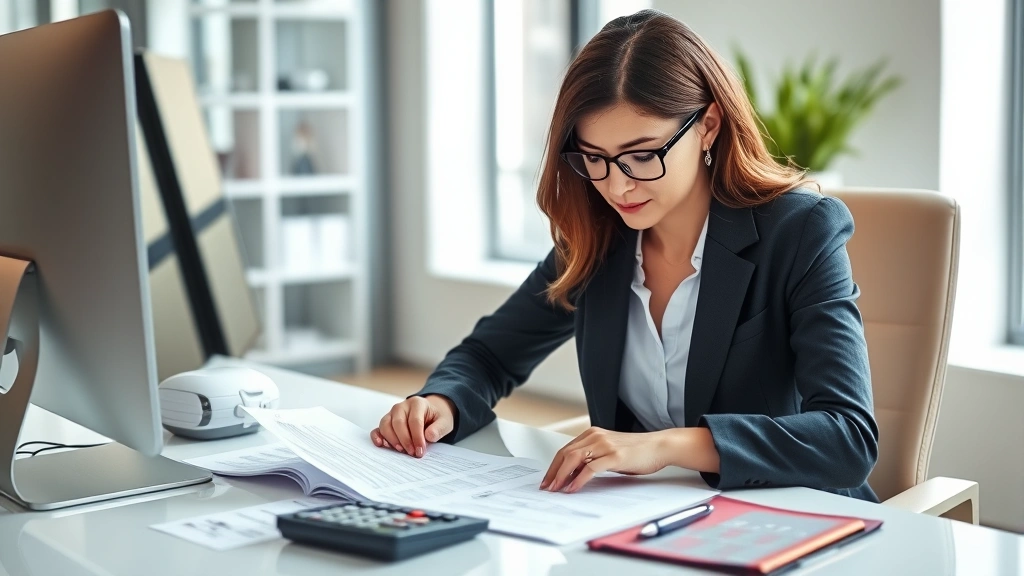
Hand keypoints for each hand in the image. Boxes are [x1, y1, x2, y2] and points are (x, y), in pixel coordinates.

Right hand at [370, 394, 455, 457]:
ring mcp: (392, 413)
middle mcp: (402, 406)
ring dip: (392, 440)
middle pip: (398, 423)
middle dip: (405, 440)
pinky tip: (381, 444)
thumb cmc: (437, 417)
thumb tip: (429, 436)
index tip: (420, 450)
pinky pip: (378, 428)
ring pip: (386, 425)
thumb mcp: (445, 422)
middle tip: (412, 453)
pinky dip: (377, 436)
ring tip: (401, 451)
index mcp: (417, 403)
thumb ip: (439, 428)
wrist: (431, 413)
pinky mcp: (387, 422)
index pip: (415, 420)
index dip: (417, 437)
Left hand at [540, 427, 670, 492]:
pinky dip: (578, 479)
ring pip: (574, 459)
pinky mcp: (614, 456)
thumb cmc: (636, 451)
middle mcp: (596, 436)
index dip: (554, 466)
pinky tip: (573, 487)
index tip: (547, 479)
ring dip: (561, 475)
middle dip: (553, 472)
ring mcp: (605, 445)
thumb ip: (592, 458)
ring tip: (556, 488)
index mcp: (593, 434)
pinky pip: (590, 468)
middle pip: (565, 454)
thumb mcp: (609, 452)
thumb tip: (573, 475)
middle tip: (547, 487)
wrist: (658, 446)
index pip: (565, 450)